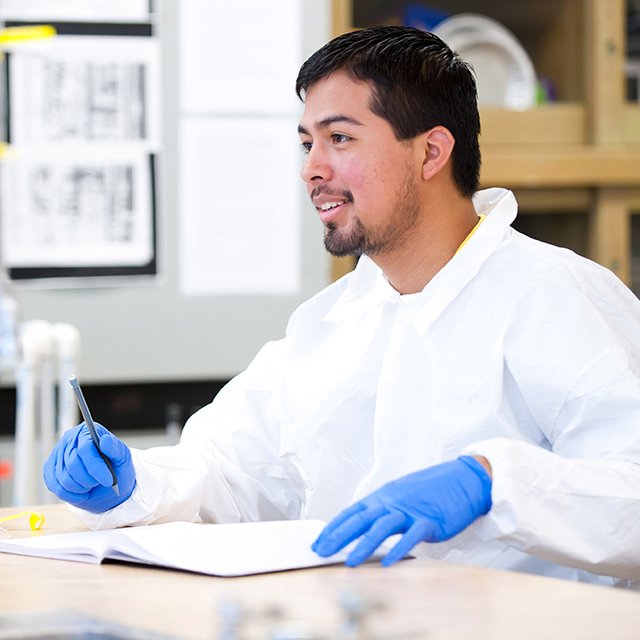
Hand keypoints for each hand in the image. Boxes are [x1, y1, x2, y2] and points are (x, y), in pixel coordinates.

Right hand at [43, 422, 135, 512]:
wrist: (108, 484)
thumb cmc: (116, 467)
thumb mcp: (123, 457)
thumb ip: (115, 448)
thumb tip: (105, 440)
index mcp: (88, 431)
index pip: (85, 448)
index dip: (96, 467)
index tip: (108, 480)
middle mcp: (70, 440)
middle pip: (72, 464)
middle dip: (89, 479)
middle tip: (99, 483)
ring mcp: (57, 454)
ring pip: (63, 478)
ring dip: (81, 488)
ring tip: (91, 485)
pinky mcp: (50, 469)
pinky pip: (55, 487)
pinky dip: (71, 495)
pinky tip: (82, 493)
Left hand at [312, 456, 491, 566]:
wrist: (463, 479)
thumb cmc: (431, 490)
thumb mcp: (401, 496)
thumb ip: (384, 511)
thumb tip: (363, 527)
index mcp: (384, 496)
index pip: (352, 512)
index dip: (334, 527)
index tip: (318, 541)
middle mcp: (393, 502)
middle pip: (360, 519)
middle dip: (338, 536)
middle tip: (321, 551)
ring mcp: (412, 510)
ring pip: (382, 527)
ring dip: (364, 545)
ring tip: (350, 562)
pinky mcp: (430, 520)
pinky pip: (412, 535)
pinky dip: (399, 549)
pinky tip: (388, 562)